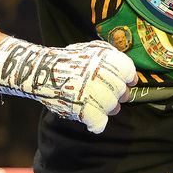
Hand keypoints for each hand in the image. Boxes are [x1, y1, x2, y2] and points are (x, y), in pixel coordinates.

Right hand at [0, 37, 137, 132]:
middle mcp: (102, 75)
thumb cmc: (69, 60)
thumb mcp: (91, 49)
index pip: (129, 72)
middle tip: (104, 94)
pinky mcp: (84, 110)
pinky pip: (100, 123)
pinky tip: (89, 118)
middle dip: (116, 95)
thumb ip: (111, 58)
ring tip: (94, 104)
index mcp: (106, 58)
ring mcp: (93, 93)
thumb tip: (131, 76)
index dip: (128, 79)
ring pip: (113, 109)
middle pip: (122, 93)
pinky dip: (95, 123)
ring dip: (106, 108)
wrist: (41, 71)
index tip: (124, 82)